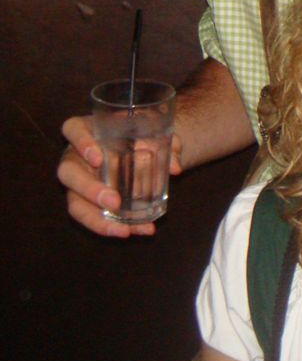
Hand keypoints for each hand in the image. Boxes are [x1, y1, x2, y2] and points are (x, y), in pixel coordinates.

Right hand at [58, 115, 181, 237]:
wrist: (146, 145)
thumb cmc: (143, 131)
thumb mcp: (156, 130)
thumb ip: (167, 142)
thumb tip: (175, 167)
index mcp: (88, 129)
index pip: (73, 129)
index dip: (81, 142)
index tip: (98, 158)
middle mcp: (76, 155)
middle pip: (67, 172)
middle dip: (88, 189)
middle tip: (114, 202)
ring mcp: (80, 181)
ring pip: (74, 203)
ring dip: (97, 220)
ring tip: (123, 230)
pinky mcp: (88, 202)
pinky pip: (93, 217)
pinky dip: (113, 227)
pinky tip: (136, 231)